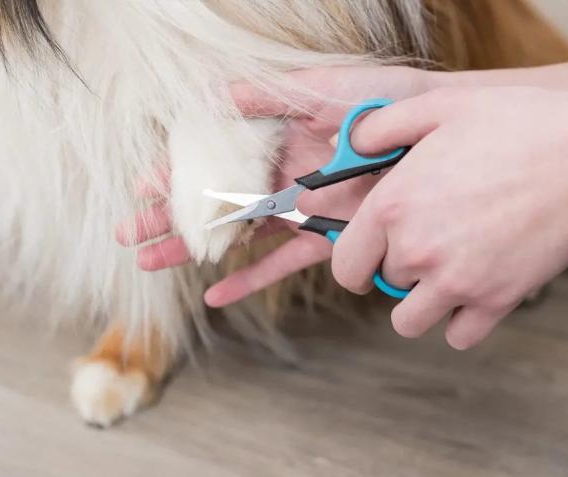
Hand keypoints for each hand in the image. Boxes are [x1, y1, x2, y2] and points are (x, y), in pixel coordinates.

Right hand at [118, 66, 439, 304]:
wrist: (440, 134)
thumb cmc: (387, 102)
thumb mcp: (327, 88)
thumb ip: (272, 94)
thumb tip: (217, 95)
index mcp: (276, 139)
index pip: (214, 159)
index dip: (177, 173)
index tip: (142, 187)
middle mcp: (281, 177)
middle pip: (214, 201)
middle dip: (170, 217)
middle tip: (127, 235)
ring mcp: (301, 211)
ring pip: (236, 235)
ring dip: (194, 249)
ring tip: (149, 262)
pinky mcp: (328, 239)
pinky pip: (283, 263)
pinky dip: (250, 280)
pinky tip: (216, 297)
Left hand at [331, 86, 567, 347]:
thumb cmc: (517, 124)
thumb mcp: (440, 107)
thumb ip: (381, 127)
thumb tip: (346, 146)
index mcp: (392, 207)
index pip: (345, 265)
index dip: (353, 262)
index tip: (367, 257)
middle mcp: (416, 251)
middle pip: (384, 284)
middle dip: (399, 266)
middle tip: (431, 238)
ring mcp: (456, 282)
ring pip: (410, 321)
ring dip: (421, 302)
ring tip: (447, 271)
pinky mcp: (496, 301)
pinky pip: (459, 336)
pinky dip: (462, 321)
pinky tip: (475, 290)